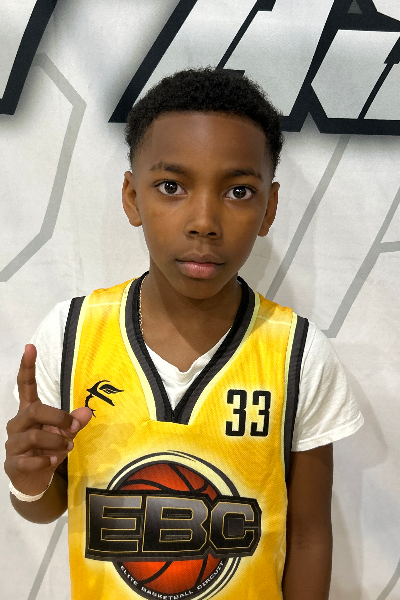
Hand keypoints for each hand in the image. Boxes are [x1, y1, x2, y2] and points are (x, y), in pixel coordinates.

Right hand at [4, 344, 91, 495]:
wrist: (34, 479)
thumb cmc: (48, 448)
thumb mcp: (65, 433)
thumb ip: (75, 422)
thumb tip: (87, 412)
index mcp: (29, 411)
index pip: (25, 385)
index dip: (27, 367)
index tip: (30, 347)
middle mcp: (18, 423)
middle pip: (35, 410)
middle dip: (59, 418)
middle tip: (74, 429)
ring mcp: (12, 444)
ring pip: (35, 435)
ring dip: (57, 441)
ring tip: (67, 448)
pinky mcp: (12, 463)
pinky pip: (30, 459)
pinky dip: (47, 460)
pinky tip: (53, 461)